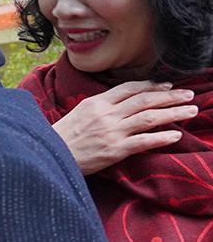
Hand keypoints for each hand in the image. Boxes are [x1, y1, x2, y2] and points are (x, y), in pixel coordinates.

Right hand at [52, 81, 197, 174]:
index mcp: (96, 102)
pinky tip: (176, 135)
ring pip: (149, 118)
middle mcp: (106, 114)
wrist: (49, 155)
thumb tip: (122, 103)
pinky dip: (162, 137)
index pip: (129, 89)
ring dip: (174, 113)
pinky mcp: (115, 150)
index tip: (167, 87)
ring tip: (191, 111)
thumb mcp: (79, 113)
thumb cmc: (62, 137)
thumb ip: (100, 107)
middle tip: (189, 94)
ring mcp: (112, 132)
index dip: (151, 86)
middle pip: (144, 100)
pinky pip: (144, 141)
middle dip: (170, 96)